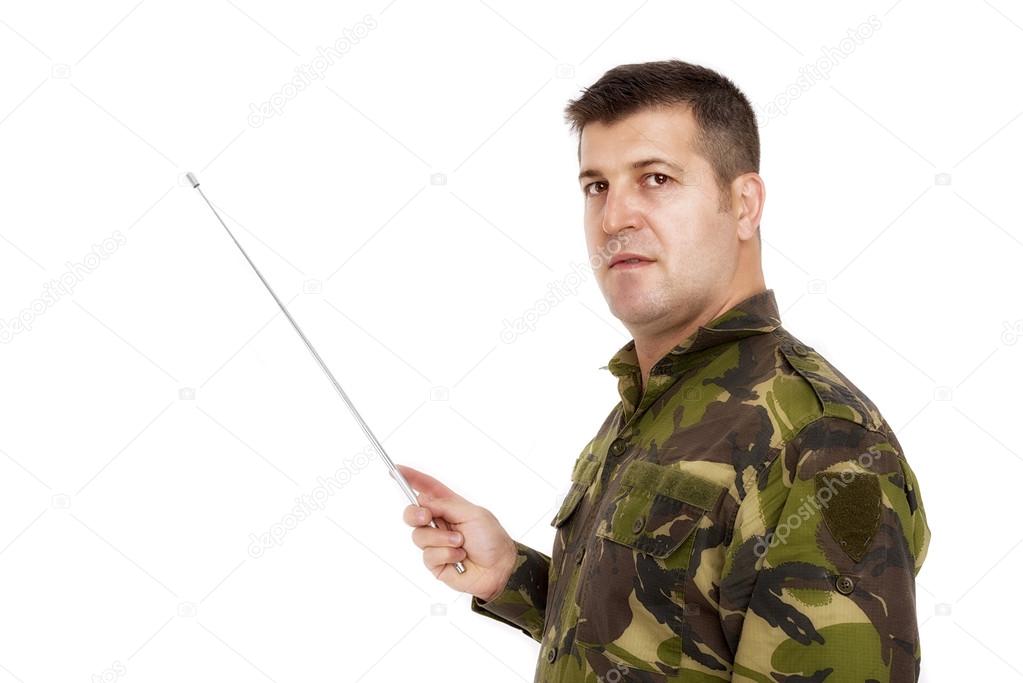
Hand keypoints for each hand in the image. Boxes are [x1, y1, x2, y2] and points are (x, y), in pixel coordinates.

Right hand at [397, 464, 516, 601]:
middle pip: (413, 513)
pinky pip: (428, 555)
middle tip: (426, 517)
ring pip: (418, 535)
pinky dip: (445, 554)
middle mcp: (440, 523)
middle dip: (415, 513)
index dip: (412, 479)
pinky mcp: (435, 562)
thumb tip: (422, 501)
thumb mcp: (473, 514)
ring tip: (460, 543)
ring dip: (441, 538)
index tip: (397, 469)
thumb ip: (446, 506)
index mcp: (450, 506)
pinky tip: (460, 558)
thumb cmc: (492, 539)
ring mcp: (436, 543)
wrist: (499, 569)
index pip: (428, 489)